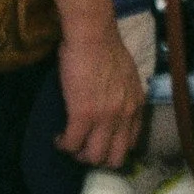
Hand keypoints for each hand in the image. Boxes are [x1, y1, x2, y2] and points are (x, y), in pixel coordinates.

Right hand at [54, 26, 145, 167]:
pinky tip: (58, 138)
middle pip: (114, 158)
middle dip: (97, 157)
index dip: (114, 147)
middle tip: (83, 148)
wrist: (92, 36)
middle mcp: (124, 116)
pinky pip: (72, 143)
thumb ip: (123, 94)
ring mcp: (104, 118)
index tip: (101, 142)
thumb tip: (111, 103)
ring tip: (70, 143)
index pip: (131, 142)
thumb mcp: (126, 75)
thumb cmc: (106, 47)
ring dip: (79, 154)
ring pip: (93, 156)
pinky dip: (63, 144)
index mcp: (135, 104)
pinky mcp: (82, 115)